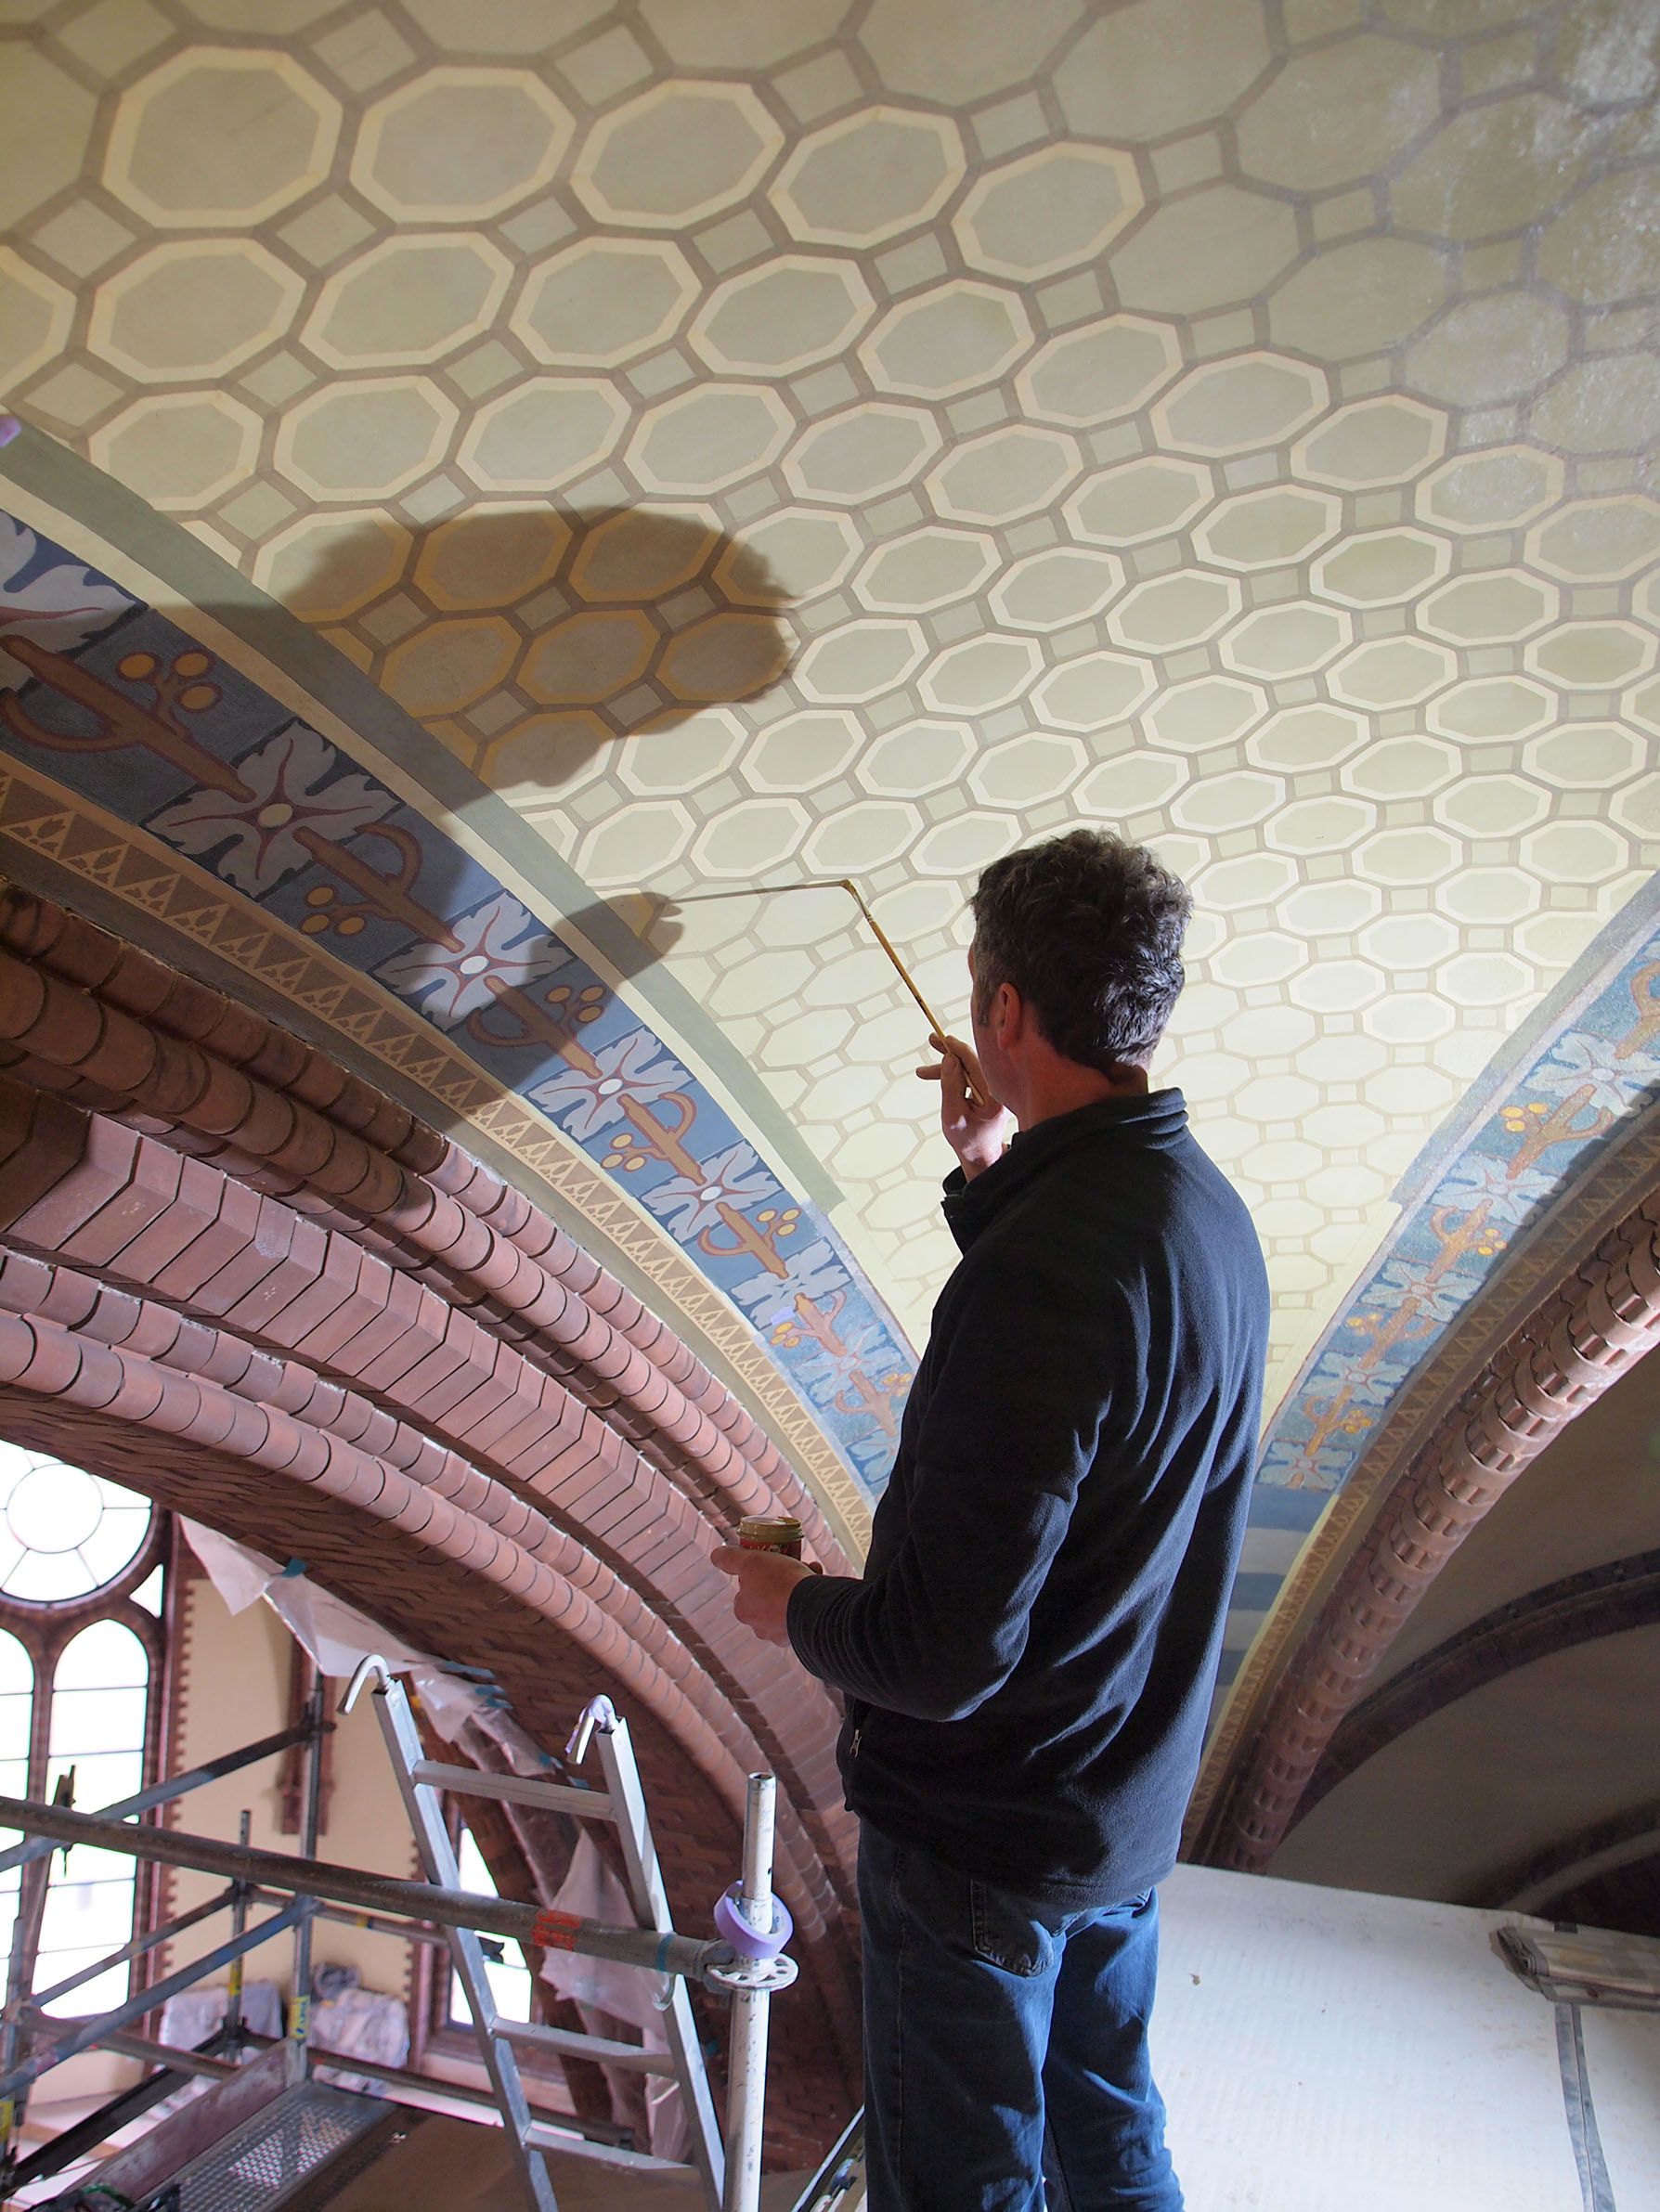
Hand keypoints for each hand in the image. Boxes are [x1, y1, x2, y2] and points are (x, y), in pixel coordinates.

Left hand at [711, 1545, 811, 1645]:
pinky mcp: (802, 1636)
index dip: (759, 1573)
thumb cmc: (778, 1581)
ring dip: (798, 1588)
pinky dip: (812, 1598)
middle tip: (794, 1564)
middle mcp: (759, 1627)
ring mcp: (781, 1634)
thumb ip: (729, 1558)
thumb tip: (716, 1555)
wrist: (811, 1606)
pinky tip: (820, 1586)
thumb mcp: (750, 1561)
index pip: (746, 1589)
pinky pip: (805, 1613)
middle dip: (781, 1580)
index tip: (771, 1561)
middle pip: (768, 1597)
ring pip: (788, 1605)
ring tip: (811, 1571)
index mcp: (743, 1611)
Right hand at [916, 1033, 1012, 1179]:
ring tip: (923, 1072)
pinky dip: (955, 1077)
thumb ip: (951, 1087)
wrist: (980, 1155)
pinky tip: (938, 1077)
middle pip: (974, 1062)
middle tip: (932, 1041)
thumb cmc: (967, 1140)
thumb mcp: (952, 1116)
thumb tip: (949, 1059)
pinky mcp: (991, 1092)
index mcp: (994, 1095)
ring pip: (970, 1070)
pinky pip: (972, 1077)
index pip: (975, 1063)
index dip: (956, 1049)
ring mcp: (996, 1090)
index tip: (941, 1039)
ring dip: (947, 1069)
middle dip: (951, 1053)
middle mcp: (999, 1089)